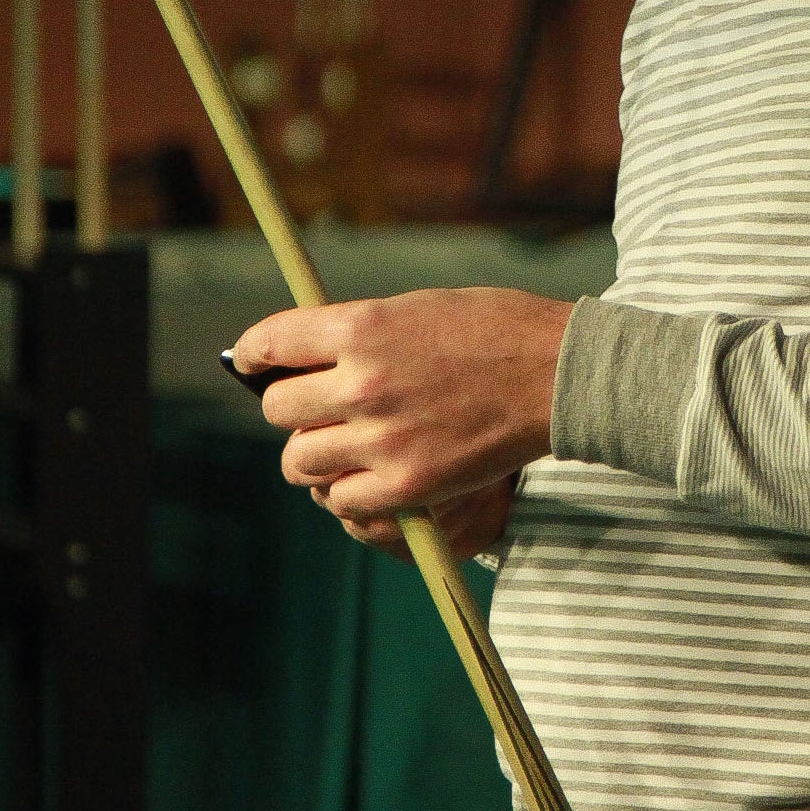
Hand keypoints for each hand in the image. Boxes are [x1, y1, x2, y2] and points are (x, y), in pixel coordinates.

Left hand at [230, 288, 572, 549]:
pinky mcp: (406, 485)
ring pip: (299, 461)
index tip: (252, 363)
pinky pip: (342, 501)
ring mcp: (381, 439)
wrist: (557, 373)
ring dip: (312, 455)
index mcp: (361, 328)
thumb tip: (310, 358)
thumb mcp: (416, 309)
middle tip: (312, 410)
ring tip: (336, 449)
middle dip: (291, 407)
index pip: (272, 341)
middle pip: (278, 408)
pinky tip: (367, 478)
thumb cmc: (494, 330)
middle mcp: (361, 383)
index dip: (254, 354)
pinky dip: (347, 492)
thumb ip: (360, 334)